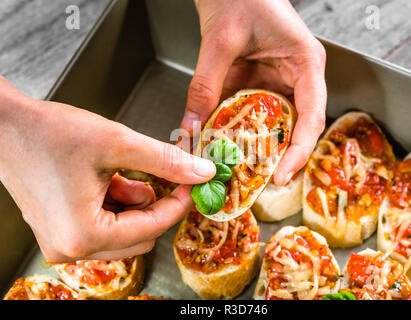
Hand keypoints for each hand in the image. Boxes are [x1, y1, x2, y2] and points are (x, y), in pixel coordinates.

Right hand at [0, 76, 215, 261]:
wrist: (4, 125)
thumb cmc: (48, 133)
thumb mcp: (118, 143)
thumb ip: (166, 161)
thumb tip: (202, 173)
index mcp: (83, 235)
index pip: (152, 228)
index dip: (178, 203)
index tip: (192, 182)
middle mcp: (71, 247)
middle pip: (140, 235)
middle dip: (155, 205)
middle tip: (164, 175)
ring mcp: (63, 241)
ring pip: (124, 230)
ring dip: (134, 202)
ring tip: (122, 171)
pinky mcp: (60, 230)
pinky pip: (104, 224)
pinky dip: (116, 202)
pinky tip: (109, 177)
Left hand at [181, 0, 326, 184]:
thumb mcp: (221, 42)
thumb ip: (205, 86)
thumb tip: (191, 127)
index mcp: (305, 64)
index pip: (312, 116)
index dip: (300, 150)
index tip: (282, 175)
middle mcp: (296, 77)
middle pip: (295, 127)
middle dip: (278, 157)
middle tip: (258, 183)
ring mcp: (276, 82)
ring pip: (272, 125)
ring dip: (254, 148)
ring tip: (239, 172)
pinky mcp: (256, 84)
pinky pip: (250, 115)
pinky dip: (237, 132)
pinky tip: (222, 146)